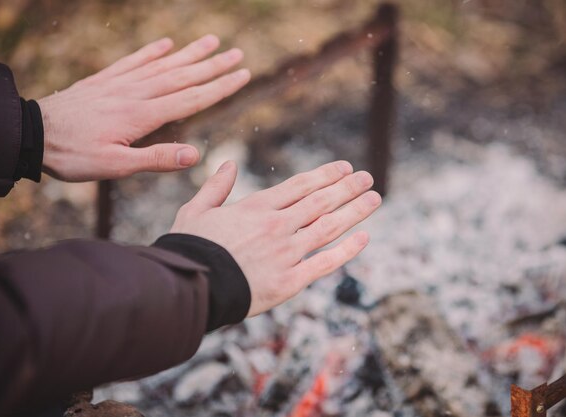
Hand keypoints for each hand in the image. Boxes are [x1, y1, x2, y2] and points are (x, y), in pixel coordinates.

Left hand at [37, 35, 250, 181]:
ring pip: (162, 64)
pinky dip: (152, 51)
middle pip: (183, 76)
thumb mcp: (116, 166)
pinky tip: (166, 44)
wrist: (33, 134)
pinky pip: (133, 61)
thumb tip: (195, 156)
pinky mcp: (105, 80)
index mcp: (143, 114)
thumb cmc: (74, 155)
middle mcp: (136, 93)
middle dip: (213, 66)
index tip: (242, 75)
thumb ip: (156, 158)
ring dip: (189, 53)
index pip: (191, 98)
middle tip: (238, 53)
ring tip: (211, 40)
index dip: (220, 87)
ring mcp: (120, 83)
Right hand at [170, 160, 381, 316]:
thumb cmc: (190, 248)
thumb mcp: (196, 209)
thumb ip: (216, 186)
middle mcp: (277, 225)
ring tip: (375, 199)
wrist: (191, 287)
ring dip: (355, 211)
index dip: (326, 175)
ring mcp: (286, 252)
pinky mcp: (290, 280)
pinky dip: (347, 250)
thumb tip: (229, 163)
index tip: (345, 168)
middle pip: (321, 202)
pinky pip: (325, 263)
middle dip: (347, 187)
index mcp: (257, 207)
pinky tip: (364, 238)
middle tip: (368, 178)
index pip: (301, 185)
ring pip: (329, 227)